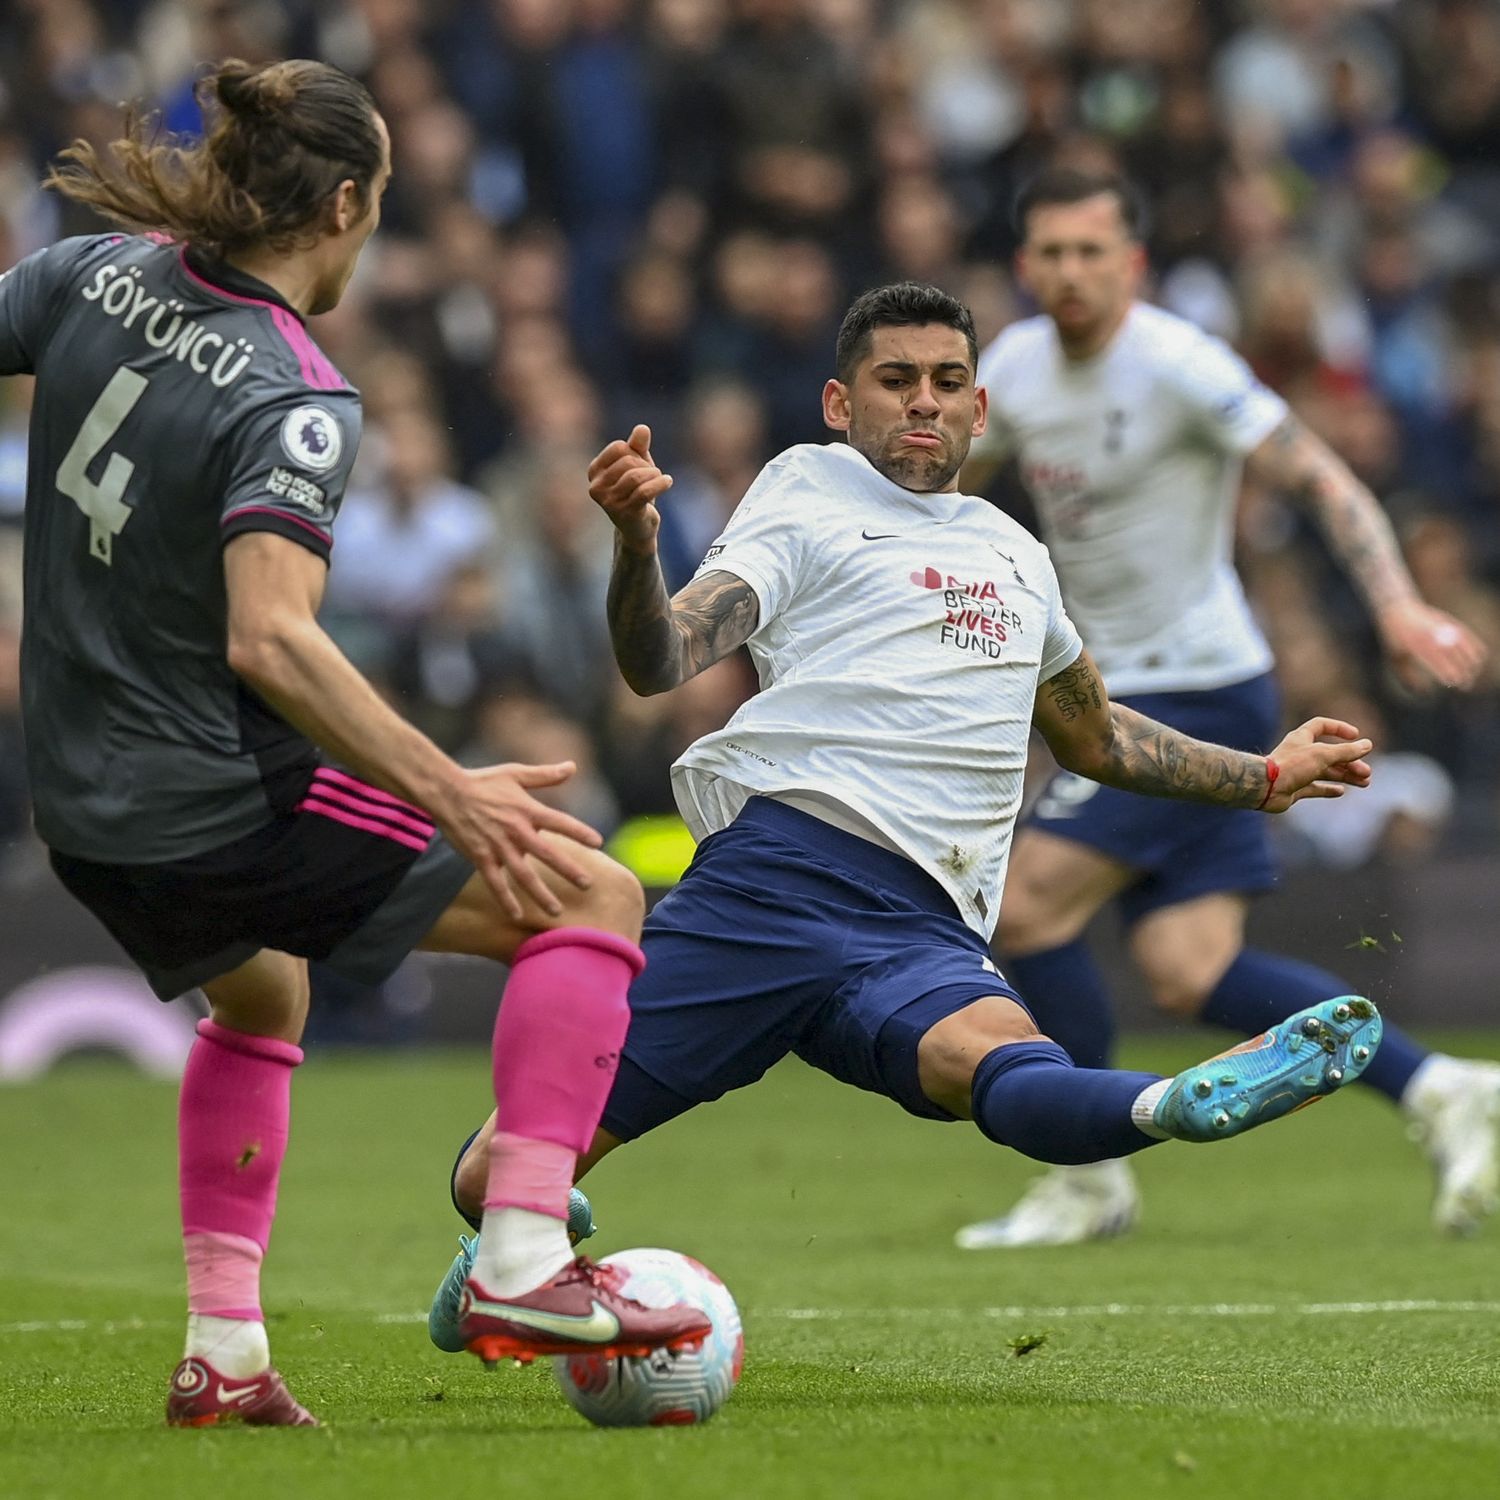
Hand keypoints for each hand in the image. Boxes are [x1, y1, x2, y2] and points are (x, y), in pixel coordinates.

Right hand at [430, 761, 601, 919]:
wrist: (447, 792)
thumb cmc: (483, 781)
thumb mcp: (516, 773)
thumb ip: (545, 775)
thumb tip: (573, 766)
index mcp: (527, 809)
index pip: (560, 822)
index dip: (579, 832)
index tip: (598, 843)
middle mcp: (516, 830)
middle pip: (547, 854)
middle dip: (569, 870)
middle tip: (588, 885)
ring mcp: (498, 846)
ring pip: (523, 875)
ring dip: (541, 894)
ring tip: (556, 911)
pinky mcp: (480, 857)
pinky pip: (495, 883)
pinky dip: (506, 900)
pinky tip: (517, 916)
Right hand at [587, 424, 673, 554]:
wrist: (638, 529)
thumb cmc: (635, 493)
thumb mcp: (637, 466)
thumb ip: (638, 446)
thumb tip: (642, 428)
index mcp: (594, 472)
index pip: (619, 448)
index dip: (636, 453)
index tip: (642, 465)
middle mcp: (596, 487)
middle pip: (628, 461)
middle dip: (646, 465)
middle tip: (654, 475)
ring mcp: (609, 502)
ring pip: (636, 476)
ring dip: (655, 475)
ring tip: (661, 479)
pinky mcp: (624, 514)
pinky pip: (644, 492)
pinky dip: (661, 483)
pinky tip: (668, 481)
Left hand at [1261, 718, 1373, 812]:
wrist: (1265, 788)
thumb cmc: (1291, 766)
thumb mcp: (1323, 755)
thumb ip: (1346, 751)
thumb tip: (1367, 745)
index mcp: (1302, 738)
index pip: (1321, 726)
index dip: (1339, 728)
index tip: (1355, 736)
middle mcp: (1299, 753)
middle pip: (1329, 754)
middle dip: (1350, 762)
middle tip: (1367, 772)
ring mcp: (1297, 771)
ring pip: (1326, 772)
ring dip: (1345, 775)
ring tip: (1365, 782)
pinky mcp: (1295, 788)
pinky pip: (1314, 788)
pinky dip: (1328, 789)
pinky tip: (1341, 791)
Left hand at [1376, 598, 1486, 690]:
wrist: (1397, 608)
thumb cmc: (1394, 637)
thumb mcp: (1396, 657)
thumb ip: (1408, 675)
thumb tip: (1422, 692)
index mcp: (1417, 645)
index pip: (1438, 662)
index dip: (1449, 673)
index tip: (1454, 684)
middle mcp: (1432, 635)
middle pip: (1454, 656)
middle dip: (1463, 672)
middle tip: (1465, 686)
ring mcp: (1442, 626)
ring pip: (1464, 646)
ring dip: (1471, 662)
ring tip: (1472, 674)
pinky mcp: (1449, 621)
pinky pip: (1467, 635)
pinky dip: (1475, 647)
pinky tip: (1478, 658)